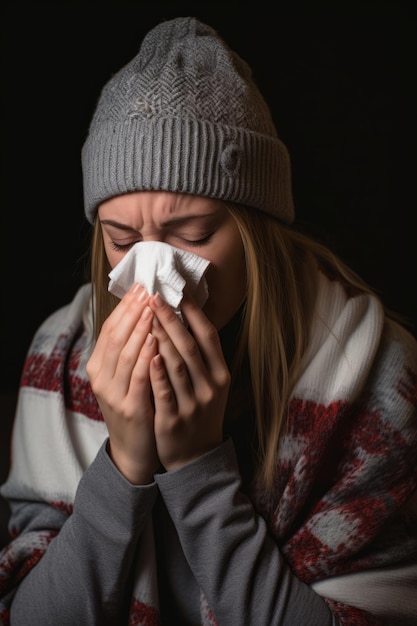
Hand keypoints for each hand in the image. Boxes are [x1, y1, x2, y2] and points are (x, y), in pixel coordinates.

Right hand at [86, 283, 159, 483]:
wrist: (134, 450)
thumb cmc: (135, 405)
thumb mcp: (126, 376)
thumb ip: (130, 348)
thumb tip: (145, 312)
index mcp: (98, 367)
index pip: (109, 329)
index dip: (124, 307)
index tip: (140, 286)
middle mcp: (101, 378)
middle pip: (115, 337)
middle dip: (132, 311)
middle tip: (147, 290)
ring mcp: (113, 394)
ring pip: (125, 353)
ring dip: (139, 329)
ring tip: (152, 308)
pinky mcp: (129, 407)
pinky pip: (137, 377)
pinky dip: (146, 356)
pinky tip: (157, 340)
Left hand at [149, 290, 230, 470]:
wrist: (196, 457)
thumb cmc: (199, 412)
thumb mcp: (211, 385)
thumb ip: (201, 357)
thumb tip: (185, 317)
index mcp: (221, 375)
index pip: (208, 337)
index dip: (194, 312)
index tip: (178, 290)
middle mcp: (210, 387)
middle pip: (190, 346)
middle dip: (171, 319)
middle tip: (154, 296)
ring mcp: (193, 404)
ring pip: (176, 365)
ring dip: (161, 338)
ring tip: (147, 316)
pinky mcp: (174, 419)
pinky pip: (163, 390)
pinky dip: (156, 371)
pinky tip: (147, 353)